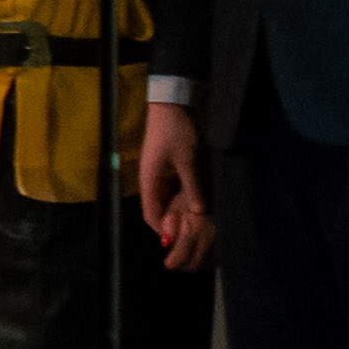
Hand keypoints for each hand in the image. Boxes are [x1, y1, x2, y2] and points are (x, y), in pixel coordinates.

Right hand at [136, 105, 214, 257]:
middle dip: (172, 225)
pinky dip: (182, 200)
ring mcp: (158, 174)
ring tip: (195, 224)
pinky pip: (172, 191)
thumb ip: (193, 188)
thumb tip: (199, 214)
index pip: (151, 216)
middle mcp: (151, 181)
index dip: (163, 231)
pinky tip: (195, 204)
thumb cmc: (176, 132)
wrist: (171, 105)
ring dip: (178, 213)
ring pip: (167, 202)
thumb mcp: (187, 160)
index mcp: (149, 182)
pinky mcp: (167, 168)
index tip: (179, 242)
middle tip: (191, 235)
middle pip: (158, 211)